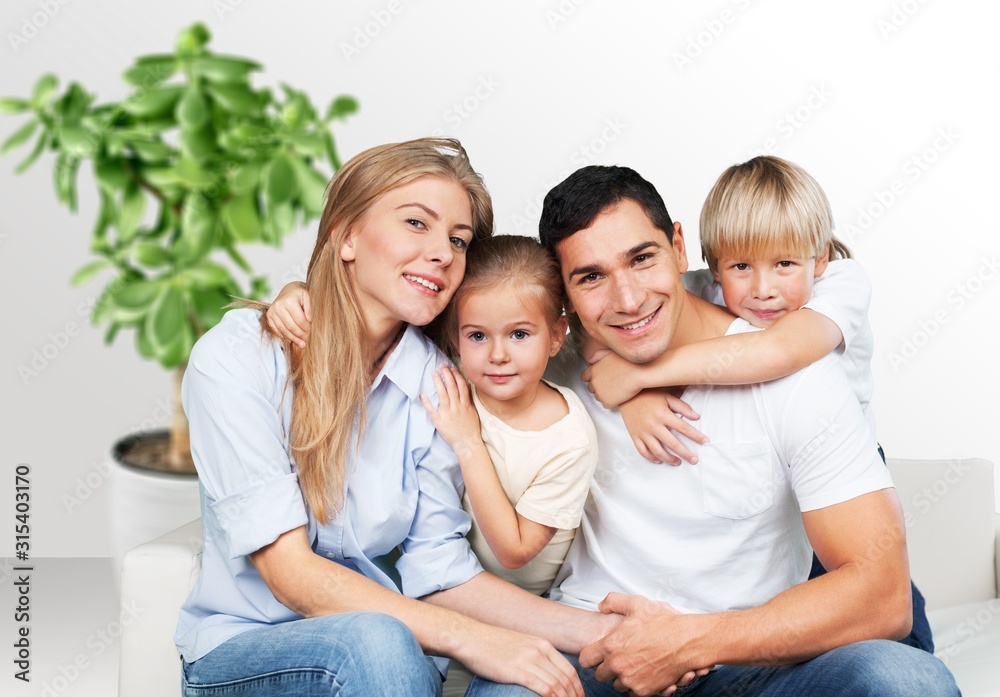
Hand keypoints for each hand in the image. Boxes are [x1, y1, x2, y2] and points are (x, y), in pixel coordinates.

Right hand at [265, 281, 310, 347]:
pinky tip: (292, 341)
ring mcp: (272, 312)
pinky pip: (276, 330)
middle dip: (300, 335)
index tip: (313, 333)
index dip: (307, 329)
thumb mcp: (308, 297)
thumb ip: (310, 308)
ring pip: (283, 330)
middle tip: (308, 341)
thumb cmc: (300, 294)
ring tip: (302, 344)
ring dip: (293, 339)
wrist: (289, 290)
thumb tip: (309, 320)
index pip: (300, 320)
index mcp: (289, 301)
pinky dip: (284, 336)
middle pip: (291, 326)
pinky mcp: (269, 316)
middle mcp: (278, 306)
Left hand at [419, 366, 482, 455]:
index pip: (461, 386)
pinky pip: (432, 410)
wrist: (467, 443)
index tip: (452, 368)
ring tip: (434, 373)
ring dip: (438, 383)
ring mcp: (448, 413)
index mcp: (465, 404)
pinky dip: (427, 403)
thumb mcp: (473, 412)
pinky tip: (422, 395)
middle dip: (447, 374)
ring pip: (443, 395)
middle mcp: (457, 406)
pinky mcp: (440, 421)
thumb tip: (466, 389)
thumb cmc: (471, 429)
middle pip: (451, 387)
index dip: (456, 375)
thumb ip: (468, 401)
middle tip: (442, 366)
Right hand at [456, 623, 583, 696]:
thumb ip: (535, 655)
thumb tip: (545, 672)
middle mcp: (539, 650)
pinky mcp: (517, 670)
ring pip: (557, 685)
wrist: (470, 637)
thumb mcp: (520, 643)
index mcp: (542, 644)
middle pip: (566, 678)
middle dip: (575, 696)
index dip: (577, 687)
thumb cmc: (491, 643)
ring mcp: (528, 660)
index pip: (569, 669)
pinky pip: (543, 688)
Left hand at [579, 593, 712, 696]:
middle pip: (600, 676)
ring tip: (634, 664)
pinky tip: (645, 671)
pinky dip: (637, 684)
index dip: (591, 656)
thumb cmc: (662, 622)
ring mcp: (630, 680)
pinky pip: (633, 692)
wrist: (687, 641)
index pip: (585, 660)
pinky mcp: (644, 690)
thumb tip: (601, 606)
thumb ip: (613, 602)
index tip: (598, 654)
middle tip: (619, 658)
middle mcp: (617, 666)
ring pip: (617, 684)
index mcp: (610, 646)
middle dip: (607, 668)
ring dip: (622, 677)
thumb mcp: (636, 604)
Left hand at [581, 351, 642, 406]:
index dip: (591, 378)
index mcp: (593, 370)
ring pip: (598, 397)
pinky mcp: (608, 402)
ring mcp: (600, 393)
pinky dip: (611, 402)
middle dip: (598, 387)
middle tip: (610, 384)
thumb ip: (597, 355)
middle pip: (591, 388)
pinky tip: (619, 396)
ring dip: (605, 395)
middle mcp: (594, 382)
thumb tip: (590, 361)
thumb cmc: (627, 361)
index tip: (599, 378)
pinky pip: (606, 405)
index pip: (584, 377)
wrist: (640, 372)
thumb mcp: (609, 353)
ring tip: (616, 390)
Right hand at [619, 389, 707, 464]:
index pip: (684, 428)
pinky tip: (659, 460)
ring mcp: (643, 432)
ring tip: (678, 462)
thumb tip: (696, 417)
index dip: (696, 436)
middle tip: (694, 460)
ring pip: (658, 451)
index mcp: (663, 414)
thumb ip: (682, 406)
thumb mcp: (666, 396)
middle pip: (673, 444)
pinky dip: (651, 458)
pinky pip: (643, 451)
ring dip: (669, 459)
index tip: (705, 441)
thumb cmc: (648, 394)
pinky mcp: (635, 436)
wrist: (626, 395)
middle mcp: (653, 426)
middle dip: (686, 453)